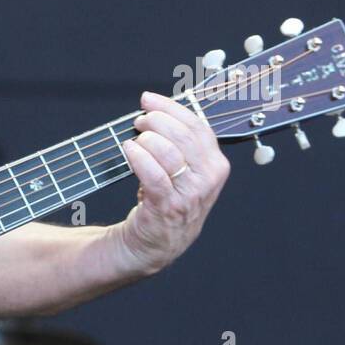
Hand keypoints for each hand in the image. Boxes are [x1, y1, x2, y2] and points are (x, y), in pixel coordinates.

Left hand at [112, 91, 229, 275]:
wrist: (154, 244)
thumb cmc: (165, 202)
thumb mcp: (183, 172)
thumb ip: (179, 144)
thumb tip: (155, 110)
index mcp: (215, 165)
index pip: (198, 126)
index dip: (171, 108)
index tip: (148, 100)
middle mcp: (208, 179)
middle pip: (185, 136)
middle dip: (157, 121)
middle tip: (139, 121)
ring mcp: (190, 195)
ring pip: (170, 152)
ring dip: (147, 139)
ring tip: (134, 139)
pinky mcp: (168, 207)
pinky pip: (154, 175)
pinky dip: (139, 158)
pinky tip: (129, 150)